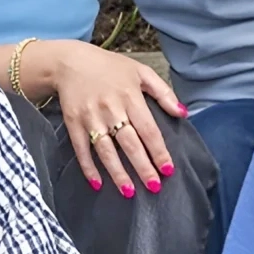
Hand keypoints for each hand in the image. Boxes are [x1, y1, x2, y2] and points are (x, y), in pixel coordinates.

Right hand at [34, 40, 186, 197]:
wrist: (71, 62)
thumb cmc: (110, 67)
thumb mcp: (140, 71)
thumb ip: (163, 92)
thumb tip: (183, 113)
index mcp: (130, 96)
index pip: (148, 130)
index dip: (158, 151)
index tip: (168, 169)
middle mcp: (111, 109)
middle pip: (129, 143)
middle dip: (142, 167)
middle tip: (154, 187)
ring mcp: (91, 117)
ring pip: (106, 150)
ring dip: (117, 173)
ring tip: (129, 192)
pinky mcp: (74, 123)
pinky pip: (81, 149)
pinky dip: (88, 167)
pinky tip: (97, 183)